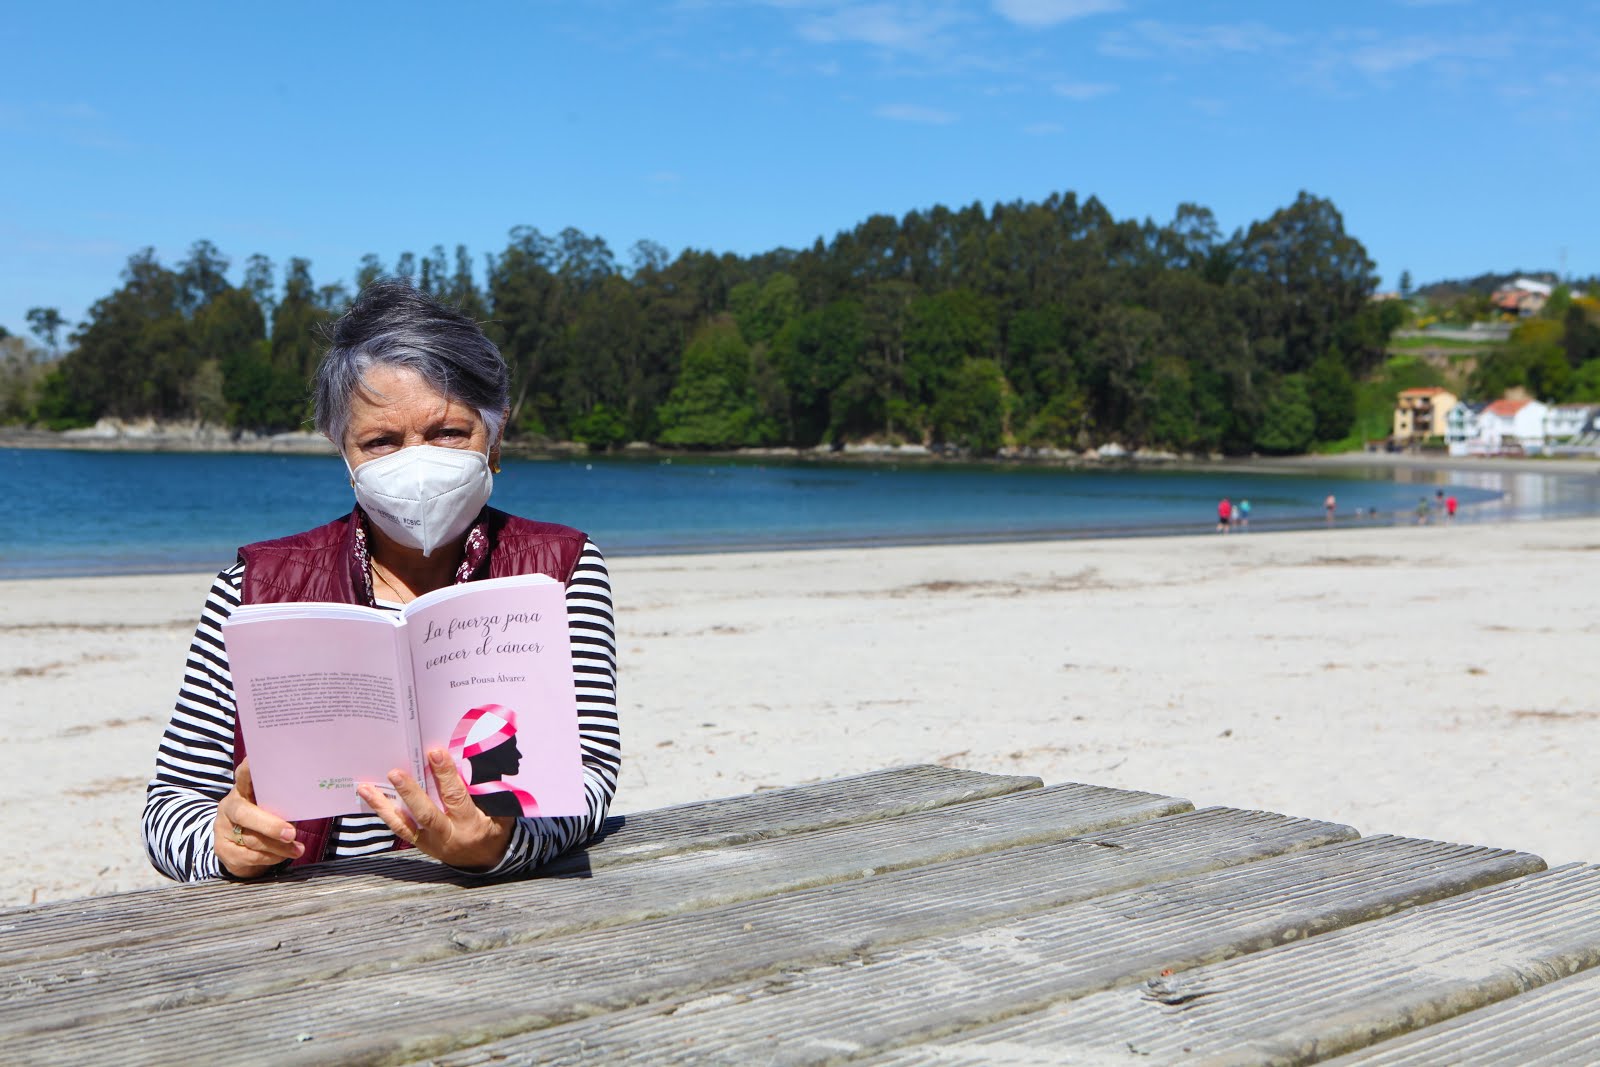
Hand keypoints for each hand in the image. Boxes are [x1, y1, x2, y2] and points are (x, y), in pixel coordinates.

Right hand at [216, 758, 303, 877]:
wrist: (240, 848)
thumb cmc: (266, 819)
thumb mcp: (272, 807)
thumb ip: (281, 803)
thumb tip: (306, 804)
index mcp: (243, 790)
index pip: (244, 776)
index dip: (248, 769)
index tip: (254, 761)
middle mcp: (230, 806)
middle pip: (245, 814)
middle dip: (270, 825)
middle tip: (291, 833)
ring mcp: (222, 828)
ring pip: (251, 839)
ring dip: (278, 847)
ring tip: (297, 849)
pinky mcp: (222, 849)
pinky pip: (249, 856)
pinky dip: (269, 858)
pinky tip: (281, 856)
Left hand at [357, 748, 513, 871]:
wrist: (485, 861)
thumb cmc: (493, 830)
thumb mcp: (501, 813)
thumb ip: (492, 793)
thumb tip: (475, 764)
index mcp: (470, 824)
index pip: (456, 798)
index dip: (446, 775)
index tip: (435, 754)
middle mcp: (447, 835)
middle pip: (426, 814)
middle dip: (410, 792)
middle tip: (395, 773)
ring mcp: (430, 842)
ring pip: (404, 824)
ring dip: (384, 806)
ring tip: (366, 788)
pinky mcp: (419, 843)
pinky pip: (400, 828)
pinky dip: (384, 813)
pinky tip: (371, 799)